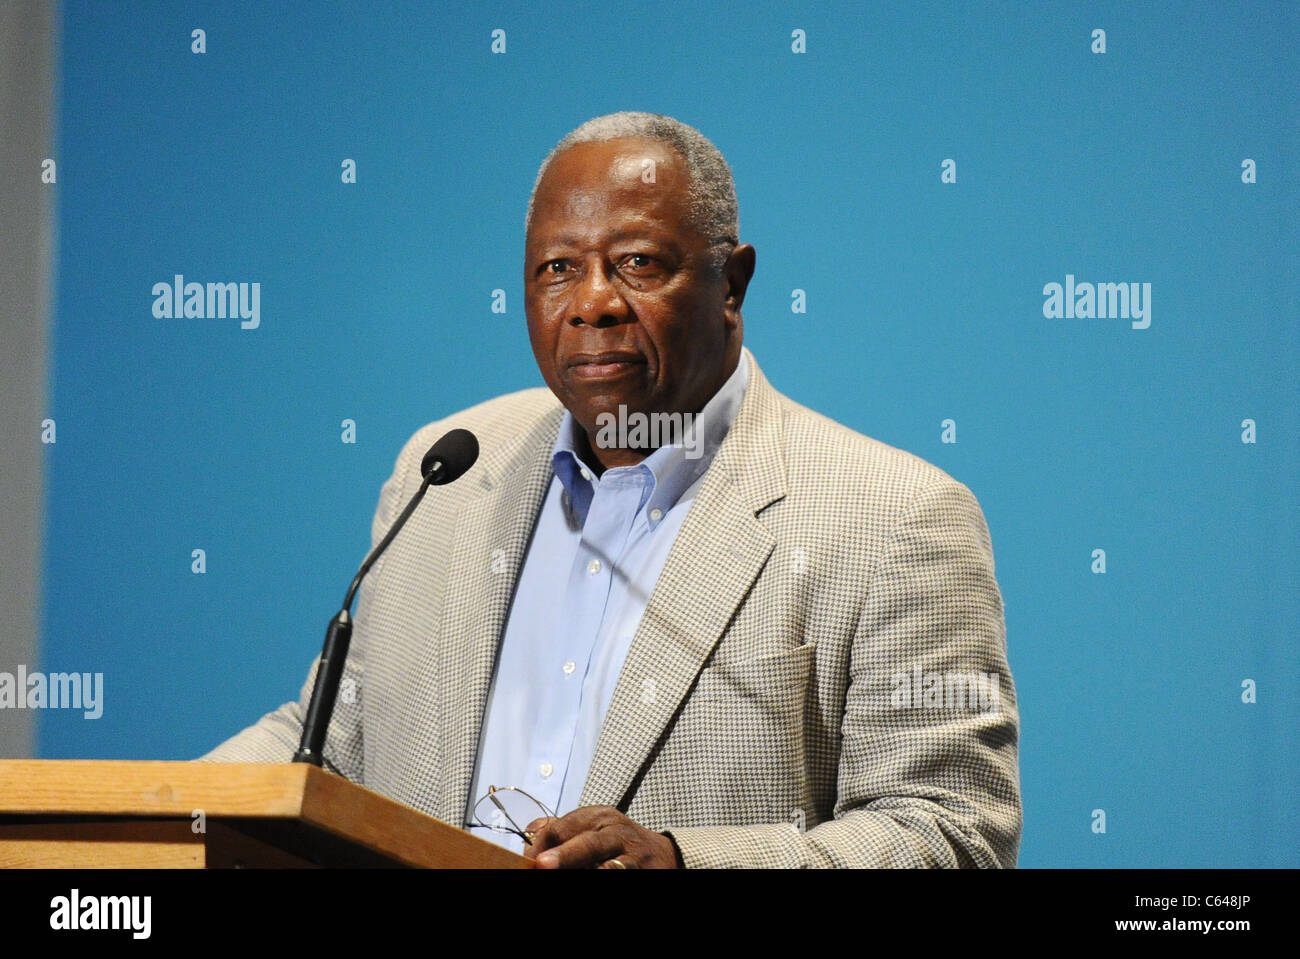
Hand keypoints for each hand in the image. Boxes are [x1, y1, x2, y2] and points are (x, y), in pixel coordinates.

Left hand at [523, 805, 679, 868]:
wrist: (664, 855)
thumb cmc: (618, 843)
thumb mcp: (593, 828)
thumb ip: (562, 830)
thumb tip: (529, 836)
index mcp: (599, 816)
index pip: (563, 827)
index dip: (541, 846)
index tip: (527, 862)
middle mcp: (616, 832)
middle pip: (587, 843)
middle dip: (564, 855)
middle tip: (543, 865)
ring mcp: (632, 856)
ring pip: (608, 867)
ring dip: (589, 872)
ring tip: (577, 874)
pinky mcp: (643, 873)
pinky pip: (621, 876)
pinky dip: (607, 877)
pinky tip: (598, 876)